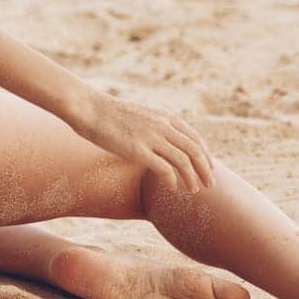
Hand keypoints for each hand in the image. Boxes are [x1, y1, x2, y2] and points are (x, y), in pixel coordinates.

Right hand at [69, 89, 215, 193]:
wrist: (89, 108)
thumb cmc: (109, 114)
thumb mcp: (139, 115)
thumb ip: (154, 126)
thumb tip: (162, 141)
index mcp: (164, 116)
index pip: (195, 138)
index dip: (205, 155)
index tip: (209, 168)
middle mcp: (162, 125)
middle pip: (194, 150)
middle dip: (205, 169)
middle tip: (210, 184)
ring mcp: (150, 137)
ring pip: (183, 161)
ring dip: (192, 178)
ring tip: (194, 190)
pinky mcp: (137, 150)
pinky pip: (164, 169)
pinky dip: (172, 180)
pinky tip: (172, 188)